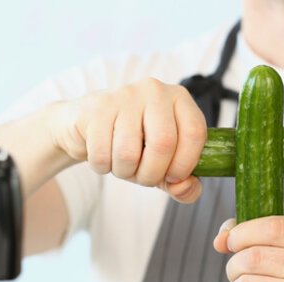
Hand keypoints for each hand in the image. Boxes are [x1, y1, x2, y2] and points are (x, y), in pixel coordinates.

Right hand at [47, 78, 206, 202]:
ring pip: (129, 153)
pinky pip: (102, 153)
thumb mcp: (163, 162)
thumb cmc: (133, 142)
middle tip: (144, 178)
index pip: (194, 132)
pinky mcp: (98, 108)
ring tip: (122, 167)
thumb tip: (185, 187)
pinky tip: (104, 159)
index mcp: (179, 99)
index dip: (185, 164)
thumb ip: (182, 182)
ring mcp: (125, 96)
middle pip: (163, 144)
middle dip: (152, 174)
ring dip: (125, 173)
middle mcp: (155, 91)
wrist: (88, 123)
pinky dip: (102, 167)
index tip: (173, 177)